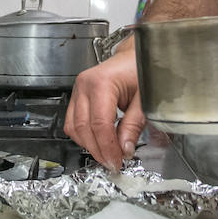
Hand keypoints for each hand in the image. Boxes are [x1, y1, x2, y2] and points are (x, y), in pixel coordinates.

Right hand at [64, 48, 143, 169]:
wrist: (134, 55)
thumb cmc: (141, 69)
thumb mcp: (144, 98)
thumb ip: (134, 125)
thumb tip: (125, 149)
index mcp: (101, 83)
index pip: (99, 124)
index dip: (108, 147)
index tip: (117, 161)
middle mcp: (85, 85)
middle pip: (83, 128)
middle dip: (98, 150)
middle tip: (114, 163)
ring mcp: (78, 90)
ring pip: (74, 127)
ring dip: (89, 145)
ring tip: (108, 154)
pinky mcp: (78, 95)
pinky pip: (73, 122)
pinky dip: (85, 136)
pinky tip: (100, 142)